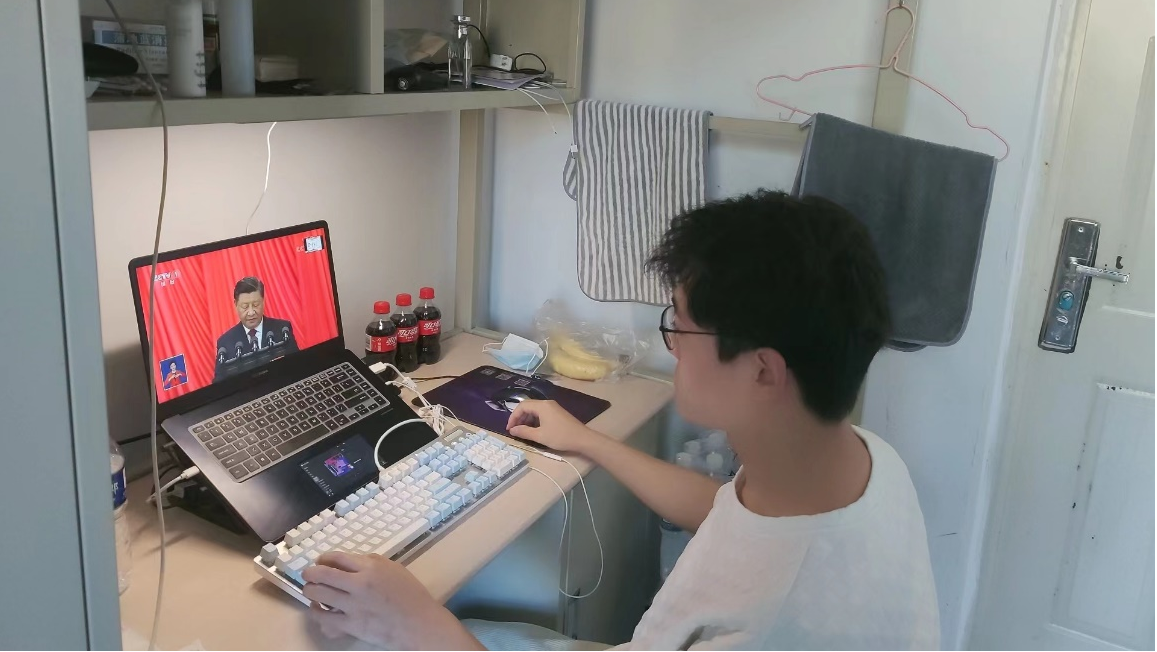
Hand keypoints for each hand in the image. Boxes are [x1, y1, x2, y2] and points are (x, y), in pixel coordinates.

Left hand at [301, 552, 482, 650]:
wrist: (419, 623)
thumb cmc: (411, 595)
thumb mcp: (394, 569)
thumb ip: (372, 562)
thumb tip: (351, 562)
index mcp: (371, 567)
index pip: (337, 557)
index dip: (324, 558)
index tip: (320, 561)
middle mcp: (359, 583)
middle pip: (322, 573)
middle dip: (310, 573)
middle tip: (308, 575)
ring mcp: (353, 605)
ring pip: (318, 594)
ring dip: (310, 591)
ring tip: (311, 591)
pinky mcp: (351, 625)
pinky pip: (324, 618)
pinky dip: (316, 612)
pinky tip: (317, 610)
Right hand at [506, 400, 603, 453]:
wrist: (582, 439)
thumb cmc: (560, 436)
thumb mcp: (540, 436)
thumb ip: (524, 432)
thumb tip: (512, 430)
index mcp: (542, 406)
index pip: (522, 406)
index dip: (513, 417)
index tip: (509, 429)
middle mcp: (547, 403)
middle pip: (528, 406)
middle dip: (519, 418)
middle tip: (515, 430)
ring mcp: (553, 407)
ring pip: (535, 410)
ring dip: (527, 420)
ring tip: (523, 432)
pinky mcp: (557, 413)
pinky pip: (542, 413)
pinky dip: (535, 420)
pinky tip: (534, 430)